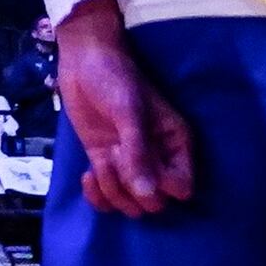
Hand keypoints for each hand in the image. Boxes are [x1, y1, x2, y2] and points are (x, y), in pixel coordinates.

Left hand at [50, 4, 196, 218]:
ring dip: (113, 192)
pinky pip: (107, 198)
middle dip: (133, 189)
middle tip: (116, 156)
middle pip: (156, 203)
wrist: (83, 60)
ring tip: (102, 162)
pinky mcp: (106, 164)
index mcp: (176, 144)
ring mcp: (130, 164)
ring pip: (131, 205)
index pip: (182, 188)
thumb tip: (147, 194)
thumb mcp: (129, 112)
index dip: (162, 186)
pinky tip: (87, 175)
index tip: (140, 162)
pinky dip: (97, 196)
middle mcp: (158, 159)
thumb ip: (138, 152)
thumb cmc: (114, 79)